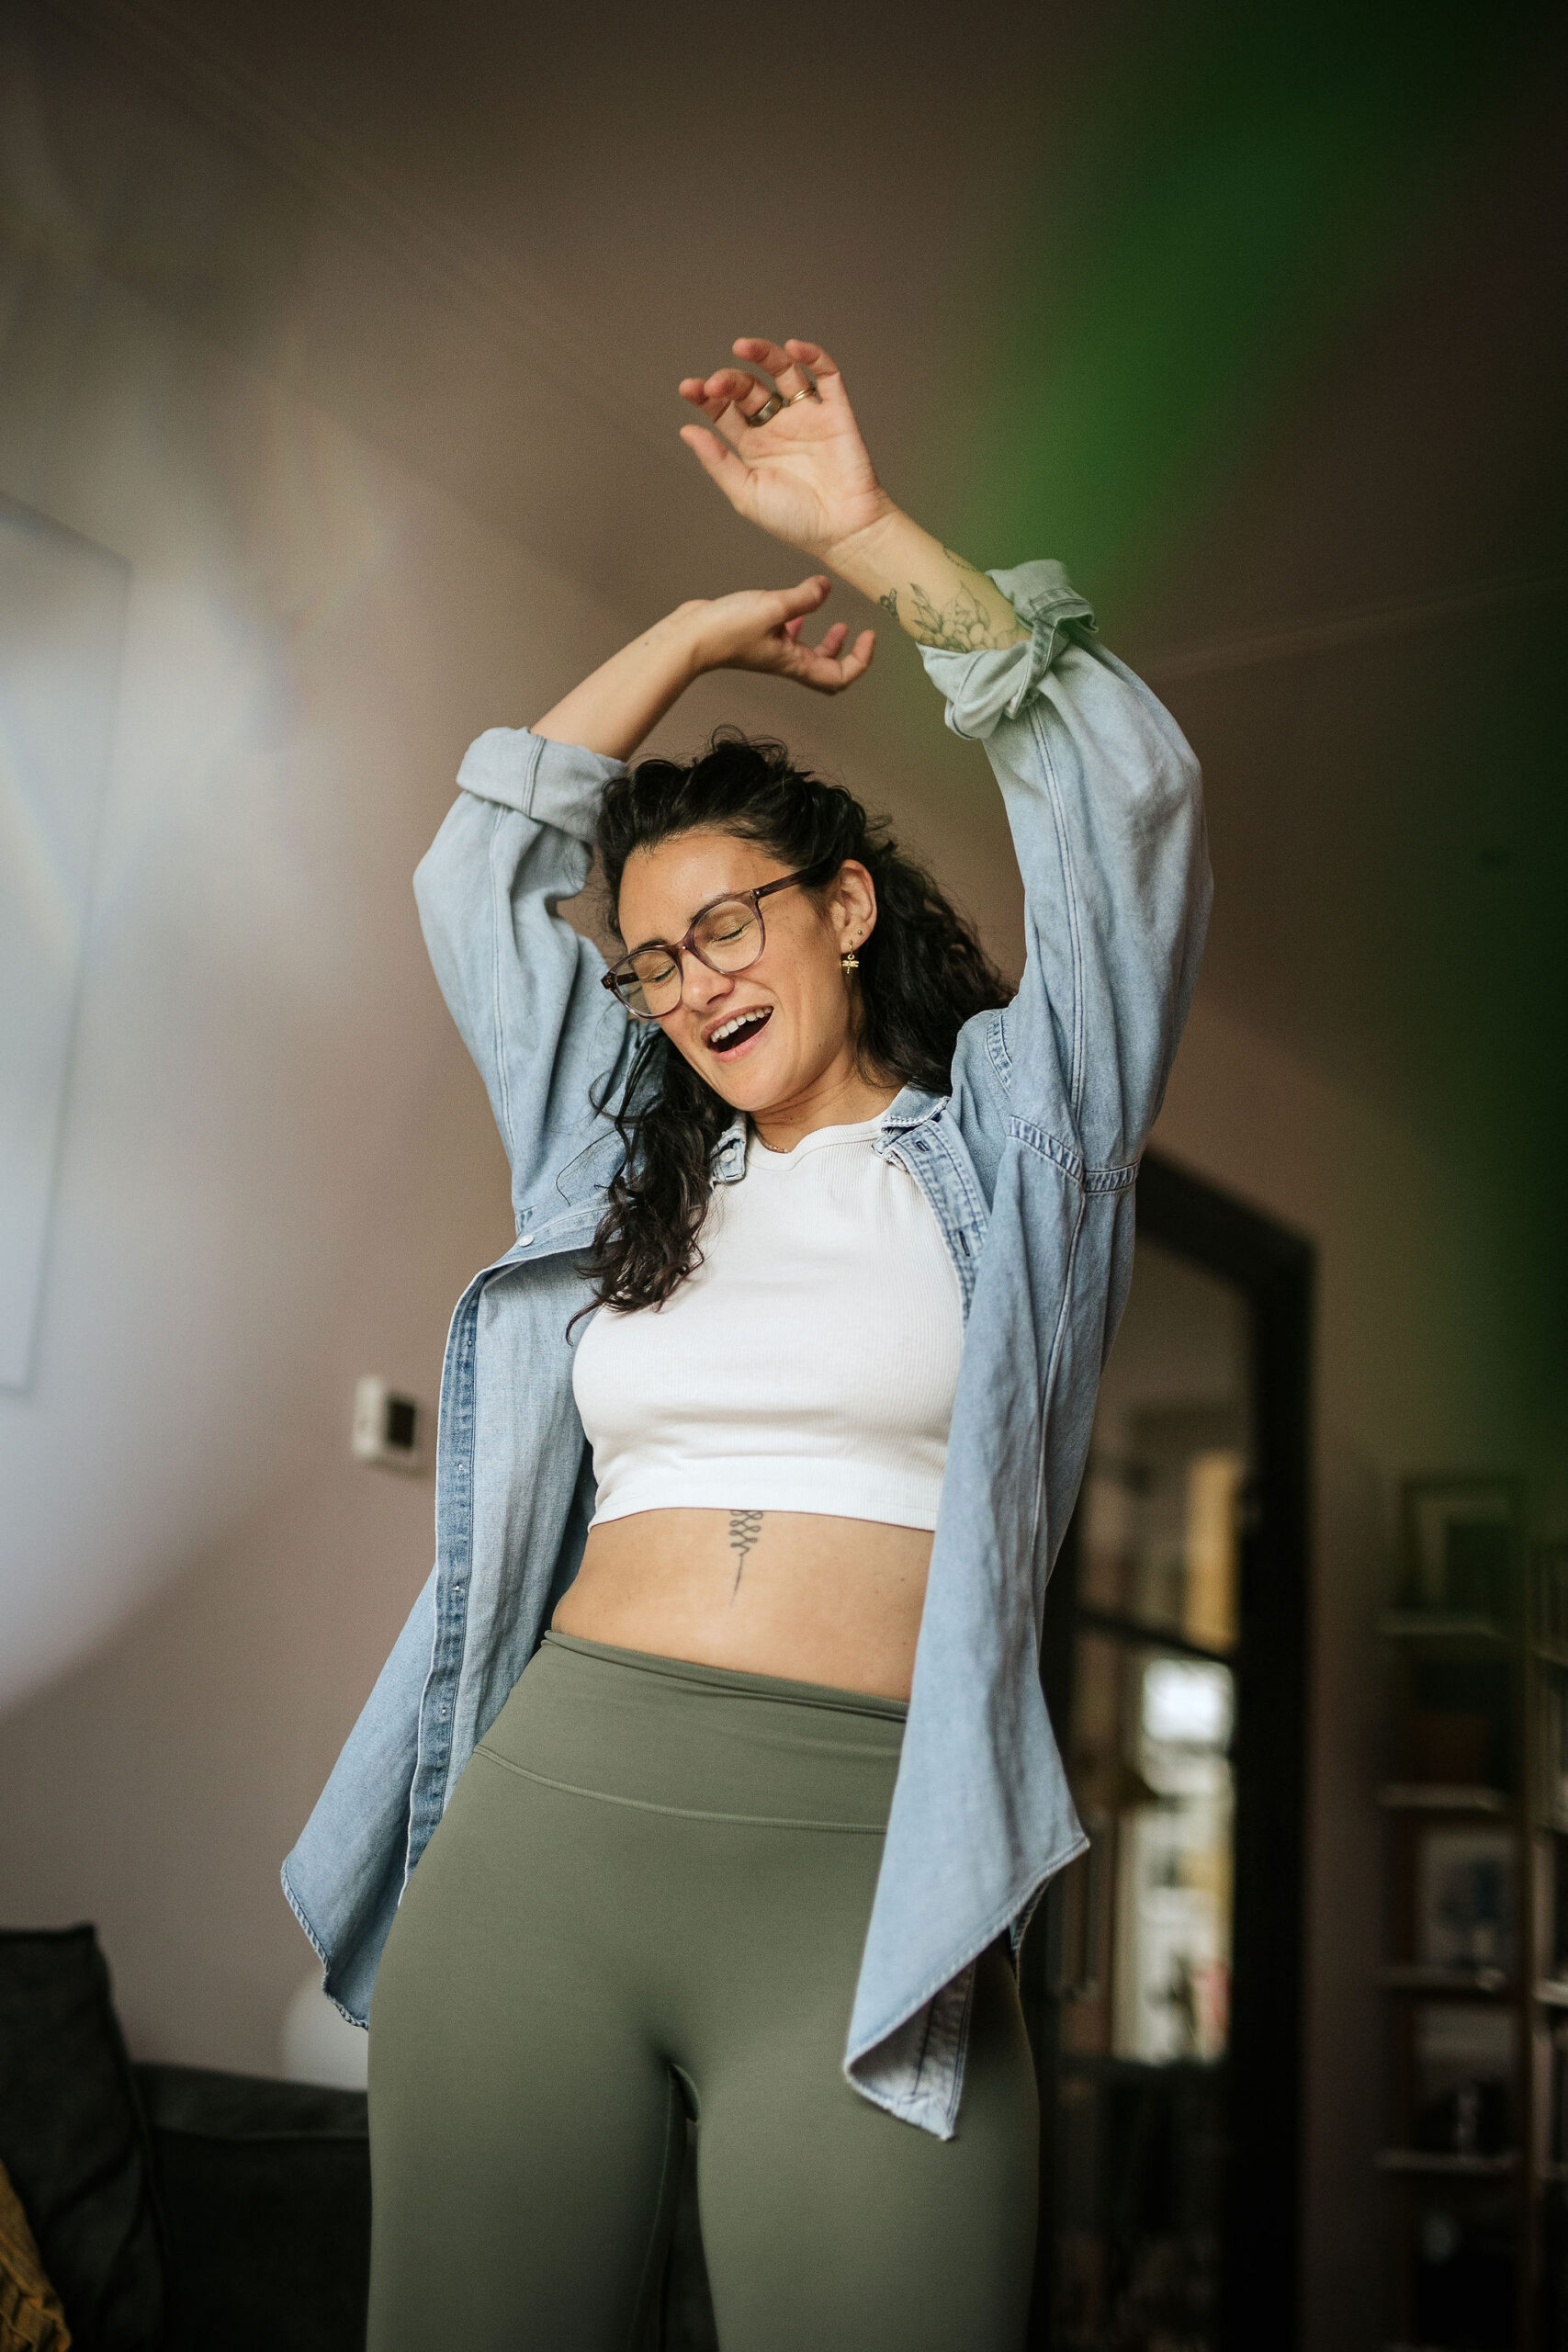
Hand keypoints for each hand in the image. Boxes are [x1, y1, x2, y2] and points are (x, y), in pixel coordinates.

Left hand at [678, 338, 895, 563]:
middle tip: (716, 384)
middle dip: (729, 380)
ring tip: (742, 347)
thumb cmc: (795, 521)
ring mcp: (807, 416)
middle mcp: (778, 426)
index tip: (689, 388)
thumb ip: (717, 461)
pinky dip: (814, 356)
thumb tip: (686, 430)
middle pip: (749, 388)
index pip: (724, 409)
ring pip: (783, 371)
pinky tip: (795, 348)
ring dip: (763, 354)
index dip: (706, 395)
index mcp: (753, 445)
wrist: (844, 532)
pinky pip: (826, 375)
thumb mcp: (745, 494)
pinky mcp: (836, 412)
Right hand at [687, 576, 874, 695]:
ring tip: (838, 624)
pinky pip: (789, 637)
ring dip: (828, 642)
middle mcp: (786, 662)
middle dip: (848, 655)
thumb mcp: (773, 607)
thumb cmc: (726, 630)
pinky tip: (798, 608)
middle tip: (858, 635)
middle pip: (828, 670)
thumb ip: (803, 597)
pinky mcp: (759, 638)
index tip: (867, 636)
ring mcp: (773, 652)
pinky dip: (800, 625)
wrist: (690, 637)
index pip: (839, 677)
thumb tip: (825, 588)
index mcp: (795, 664)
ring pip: (809, 654)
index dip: (860, 661)